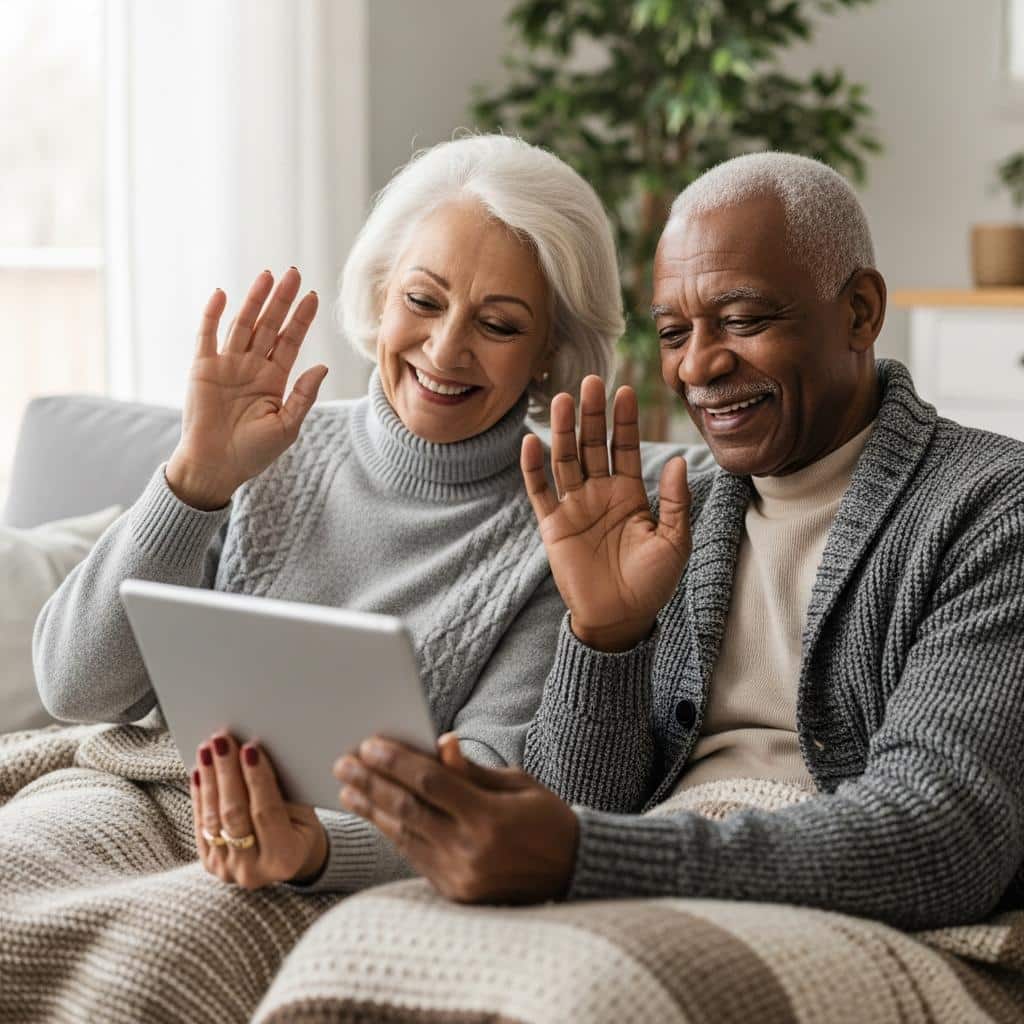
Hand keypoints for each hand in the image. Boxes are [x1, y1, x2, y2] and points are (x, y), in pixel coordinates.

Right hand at [166, 268, 326, 509]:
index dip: (301, 318)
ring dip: (254, 300)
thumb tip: (322, 366)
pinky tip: (222, 294)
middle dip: (281, 300)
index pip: (290, 341)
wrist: (216, 467)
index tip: (313, 296)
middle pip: (269, 325)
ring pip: (243, 324)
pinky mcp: (202, 368)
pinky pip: (207, 335)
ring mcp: (227, 365)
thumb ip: (303, 395)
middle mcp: (251, 367)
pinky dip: (212, 314)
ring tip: (267, 276)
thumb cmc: (253, 453)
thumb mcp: (287, 426)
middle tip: (293, 273)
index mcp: (274, 379)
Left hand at [191, 731, 327, 888]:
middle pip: (234, 814)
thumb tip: (256, 753)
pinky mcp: (210, 863)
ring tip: (208, 749)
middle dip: (227, 772)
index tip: (250, 748)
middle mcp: (253, 870)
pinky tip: (200, 770)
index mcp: (285, 858)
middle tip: (223, 740)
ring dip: (209, 779)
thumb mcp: (303, 812)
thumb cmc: (301, 828)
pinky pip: (201, 825)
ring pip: (213, 818)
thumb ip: (281, 791)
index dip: (257, 778)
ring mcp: (227, 870)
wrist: (289, 861)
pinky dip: (200, 795)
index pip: (266, 812)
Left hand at [334, 734, 578, 904]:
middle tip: (343, 762)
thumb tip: (440, 743)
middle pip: (407, 809)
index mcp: (490, 819)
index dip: (396, 761)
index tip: (369, 743)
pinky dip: (391, 833)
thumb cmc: (547, 819)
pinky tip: (374, 815)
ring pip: (403, 835)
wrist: (574, 875)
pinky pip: (414, 857)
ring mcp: (460, 877)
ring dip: (371, 809)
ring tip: (347, 788)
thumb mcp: (518, 785)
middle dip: (371, 782)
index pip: (430, 783)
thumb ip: (473, 770)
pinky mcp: (454, 893)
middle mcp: (470, 851)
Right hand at [521, 375, 690, 651]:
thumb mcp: (674, 541)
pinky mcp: (553, 526)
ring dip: (564, 430)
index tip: (626, 391)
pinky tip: (532, 441)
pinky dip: (533, 468)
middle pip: (593, 445)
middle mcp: (599, 494)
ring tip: (563, 399)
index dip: (625, 421)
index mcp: (630, 494)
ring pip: (566, 459)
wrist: (620, 619)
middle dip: (592, 415)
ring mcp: (574, 507)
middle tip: (591, 381)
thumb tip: (678, 459)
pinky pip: (541, 492)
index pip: (626, 448)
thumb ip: (675, 501)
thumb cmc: (651, 583)